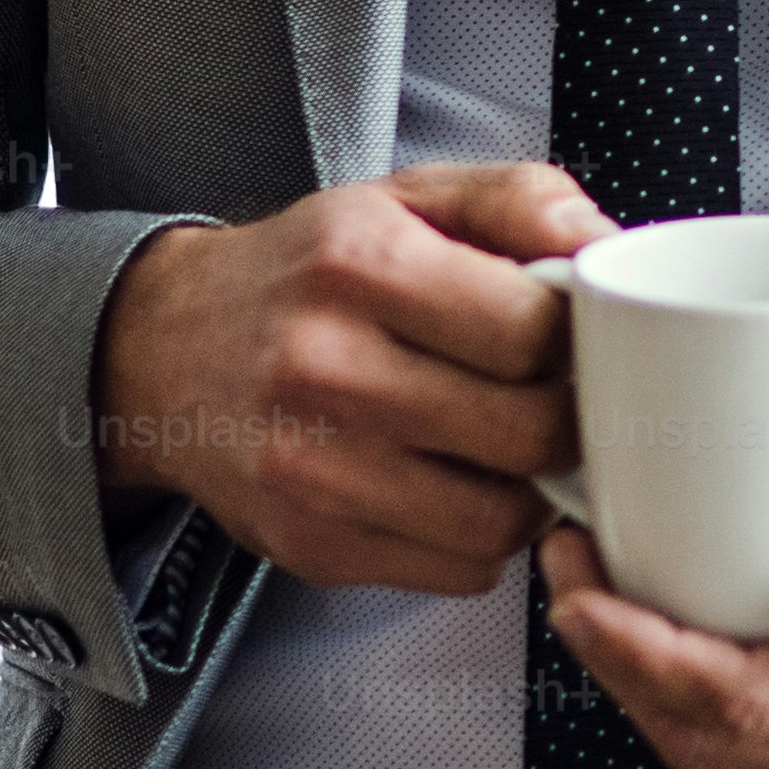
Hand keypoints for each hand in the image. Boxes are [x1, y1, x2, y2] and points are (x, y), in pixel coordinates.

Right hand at [86, 159, 605, 590]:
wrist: (164, 350)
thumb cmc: (308, 272)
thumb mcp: (405, 197)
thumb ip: (516, 198)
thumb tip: (604, 242)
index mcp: (360, 264)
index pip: (530, 329)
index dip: (575, 337)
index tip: (568, 335)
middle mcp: (326, 370)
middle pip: (526, 432)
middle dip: (565, 417)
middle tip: (555, 396)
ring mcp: (312, 471)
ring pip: (498, 521)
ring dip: (528, 491)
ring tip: (509, 446)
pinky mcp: (311, 546)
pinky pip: (455, 572)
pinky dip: (478, 538)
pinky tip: (456, 486)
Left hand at [539, 447, 768, 768]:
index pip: (738, 701)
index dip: (638, 650)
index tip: (583, 581)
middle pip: (707, 740)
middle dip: (615, 662)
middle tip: (571, 568)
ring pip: (717, 761)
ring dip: (640, 688)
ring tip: (598, 595)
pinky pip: (751, 763)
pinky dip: (690, 709)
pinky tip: (666, 643)